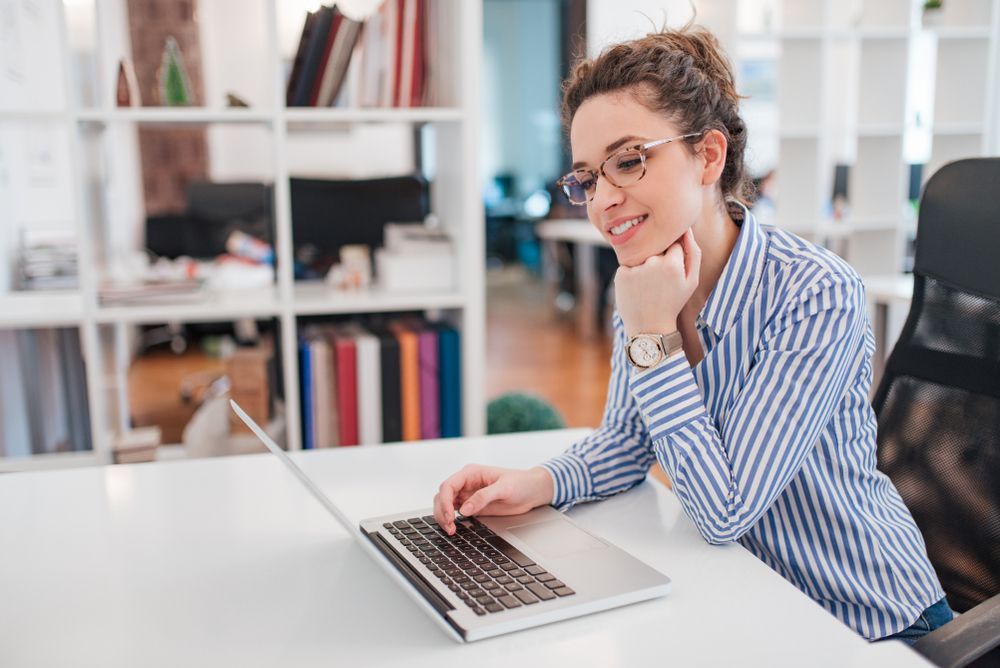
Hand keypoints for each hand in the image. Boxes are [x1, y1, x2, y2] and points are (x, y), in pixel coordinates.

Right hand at [432, 464, 554, 534]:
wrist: (532, 491)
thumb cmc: (521, 483)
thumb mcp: (504, 488)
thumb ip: (483, 497)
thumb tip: (464, 509)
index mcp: (471, 473)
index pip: (448, 485)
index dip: (445, 501)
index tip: (450, 515)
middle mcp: (466, 483)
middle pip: (442, 496)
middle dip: (442, 512)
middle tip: (449, 527)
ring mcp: (468, 495)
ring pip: (445, 505)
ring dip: (444, 517)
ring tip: (451, 530)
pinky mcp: (472, 506)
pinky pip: (455, 512)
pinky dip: (451, 520)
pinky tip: (455, 528)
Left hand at [615, 228, 700, 336]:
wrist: (649, 327)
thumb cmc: (673, 302)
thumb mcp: (692, 280)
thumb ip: (693, 252)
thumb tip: (686, 228)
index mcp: (672, 264)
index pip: (673, 243)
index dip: (673, 257)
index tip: (671, 273)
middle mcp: (653, 263)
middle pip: (657, 248)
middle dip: (659, 260)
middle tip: (659, 282)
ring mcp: (635, 268)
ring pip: (642, 255)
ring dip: (644, 266)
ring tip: (648, 287)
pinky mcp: (621, 274)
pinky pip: (629, 265)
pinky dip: (632, 274)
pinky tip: (637, 289)